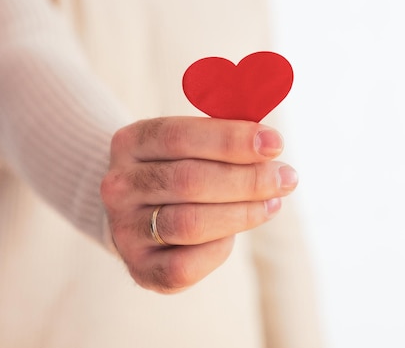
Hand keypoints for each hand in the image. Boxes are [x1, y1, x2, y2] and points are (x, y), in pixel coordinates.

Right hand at [100, 117, 297, 292]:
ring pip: (190, 223)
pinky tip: (237, 232)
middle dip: (247, 179)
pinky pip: (187, 263)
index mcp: (129, 143)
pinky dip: (221, 247)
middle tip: (285, 178)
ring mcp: (125, 230)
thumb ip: (222, 140)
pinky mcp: (140, 267)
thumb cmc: (177, 170)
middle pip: (189, 181)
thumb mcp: (188, 144)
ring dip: (242, 213)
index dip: (230, 139)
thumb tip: (269, 145)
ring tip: (272, 203)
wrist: (139, 213)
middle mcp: (118, 186)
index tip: (275, 143)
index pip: (178, 136)